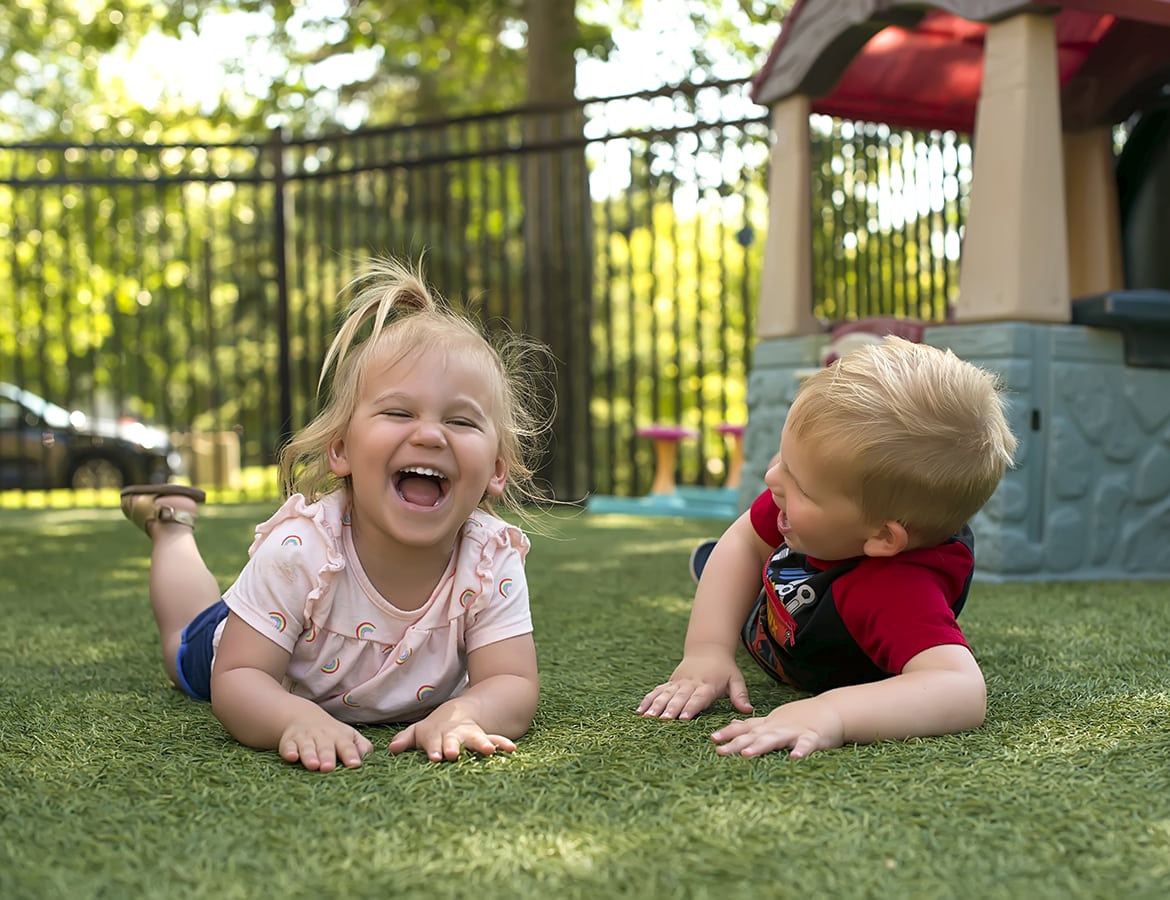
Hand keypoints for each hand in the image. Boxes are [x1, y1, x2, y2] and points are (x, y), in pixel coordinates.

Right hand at [278, 709, 373, 771]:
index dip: (351, 755)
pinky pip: (287, 746)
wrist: (302, 716)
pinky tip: (291, 757)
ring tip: (313, 765)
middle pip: (326, 748)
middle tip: (329, 768)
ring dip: (309, 756)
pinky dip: (288, 751)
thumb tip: (368, 755)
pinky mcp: (288, 741)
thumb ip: (361, 745)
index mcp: (340, 737)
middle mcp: (323, 737)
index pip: (347, 746)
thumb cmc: (332, 734)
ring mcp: (305, 738)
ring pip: (307, 747)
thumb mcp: (349, 735)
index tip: (355, 765)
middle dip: (327, 757)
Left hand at [388, 707, 516, 761]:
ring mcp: (470, 735)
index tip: (435, 757)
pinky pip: (496, 739)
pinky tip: (512, 750)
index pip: (433, 740)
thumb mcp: (419, 731)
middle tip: (452, 755)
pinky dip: (503, 743)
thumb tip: (392, 748)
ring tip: (490, 751)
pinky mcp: (485, 738)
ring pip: (476, 738)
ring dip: (482, 744)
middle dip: (453, 746)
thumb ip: (406, 738)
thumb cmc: (435, 729)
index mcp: (436, 733)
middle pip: (453, 739)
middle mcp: (454, 734)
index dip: (434, 748)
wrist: (460, 713)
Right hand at [636, 650, 753, 719]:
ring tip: (647, 717)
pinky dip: (648, 700)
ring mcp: (678, 682)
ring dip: (656, 706)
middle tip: (663, 720)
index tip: (684, 718)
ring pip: (665, 694)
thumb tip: (749, 710)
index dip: (691, 707)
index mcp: (707, 685)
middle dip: (671, 709)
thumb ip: (740, 695)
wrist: (708, 649)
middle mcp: (691, 683)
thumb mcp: (736, 679)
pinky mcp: (670, 682)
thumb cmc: (725, 669)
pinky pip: (657, 691)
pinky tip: (639, 711)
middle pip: (679, 697)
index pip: (699, 698)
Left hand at [710, 697, 843, 758]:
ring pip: (774, 739)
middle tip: (719, 751)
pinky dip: (801, 750)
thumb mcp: (774, 719)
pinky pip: (806, 745)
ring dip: (760, 746)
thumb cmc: (801, 717)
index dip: (728, 733)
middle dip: (735, 744)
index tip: (712, 739)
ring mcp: (794, 732)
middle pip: (753, 736)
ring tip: (746, 754)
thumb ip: (754, 724)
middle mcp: (777, 727)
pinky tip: (794, 758)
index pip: (745, 728)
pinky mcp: (812, 738)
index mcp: (769, 725)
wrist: (831, 710)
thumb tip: (732, 724)